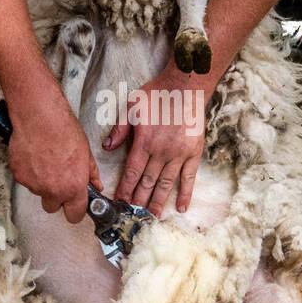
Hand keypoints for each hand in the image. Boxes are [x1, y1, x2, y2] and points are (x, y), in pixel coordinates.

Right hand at [7, 84, 100, 223]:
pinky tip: (34, 156)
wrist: (40, 117)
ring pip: (38, 192)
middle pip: (53, 207)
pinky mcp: (19, 176)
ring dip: (42, 182)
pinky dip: (29, 172)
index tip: (74, 206)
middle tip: (58, 179)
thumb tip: (95, 185)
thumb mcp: (86, 153)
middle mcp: (53, 190)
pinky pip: (26, 181)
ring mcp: (34, 185)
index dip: (75, 211)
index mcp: (73, 187)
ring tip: (45, 160)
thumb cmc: (63, 130)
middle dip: (56, 198)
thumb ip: (90, 174)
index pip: (75, 216)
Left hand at [105, 62, 206, 215]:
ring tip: (152, 216)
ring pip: (166, 184)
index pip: (132, 172)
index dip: (125, 189)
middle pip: (147, 182)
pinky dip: (185, 194)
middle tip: (133, 214)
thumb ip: (120, 129)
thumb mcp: (132, 106)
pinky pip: (189, 178)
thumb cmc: (157, 94)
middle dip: (138, 200)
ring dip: (158, 202)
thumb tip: (107, 147)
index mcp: (144, 142)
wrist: (186, 86)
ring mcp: (179, 154)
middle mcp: (161, 152)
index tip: (120, 201)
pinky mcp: (194, 153)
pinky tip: (180, 207)